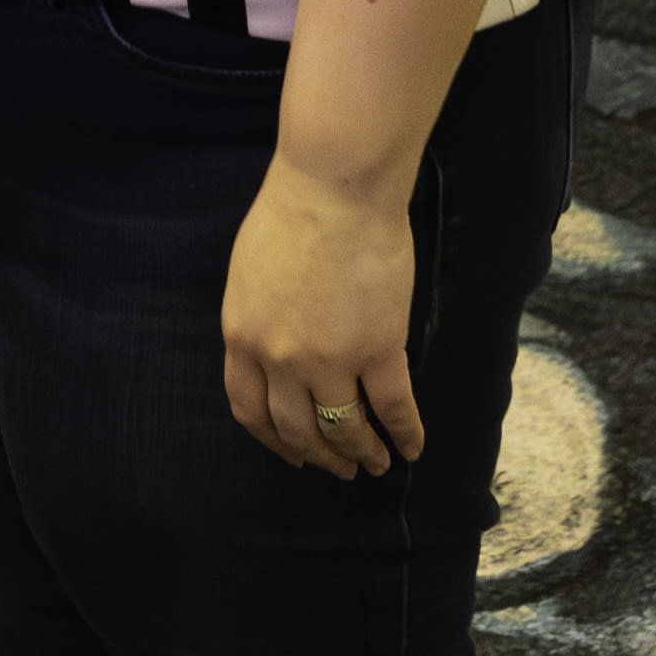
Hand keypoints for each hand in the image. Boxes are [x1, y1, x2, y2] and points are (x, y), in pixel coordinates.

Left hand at [221, 154, 423, 481]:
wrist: (333, 186)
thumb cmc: (290, 213)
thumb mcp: (249, 272)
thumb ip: (258, 319)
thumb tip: (273, 352)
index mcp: (243, 335)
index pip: (250, 409)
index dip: (273, 440)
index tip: (293, 455)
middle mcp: (281, 358)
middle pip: (297, 430)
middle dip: (320, 457)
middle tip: (339, 468)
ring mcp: (331, 359)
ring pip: (344, 429)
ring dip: (361, 454)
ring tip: (375, 465)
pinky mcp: (379, 349)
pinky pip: (394, 408)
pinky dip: (405, 435)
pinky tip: (412, 448)